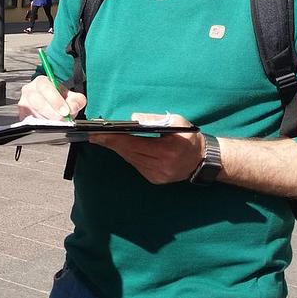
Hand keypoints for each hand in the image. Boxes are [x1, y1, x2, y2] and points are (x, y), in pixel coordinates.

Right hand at [18, 76, 86, 120]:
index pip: (45, 87)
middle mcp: (29, 91)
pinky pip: (29, 122)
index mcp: (41, 81)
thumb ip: (77, 100)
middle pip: (37, 101)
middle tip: (63, 119)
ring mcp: (23, 103)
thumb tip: (72, 107)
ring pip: (33, 113)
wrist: (51, 103)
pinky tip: (48, 123)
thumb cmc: (59, 98)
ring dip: (47, 120)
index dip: (55, 100)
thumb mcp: (71, 96)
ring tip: (57, 121)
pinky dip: (41, 125)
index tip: (65, 111)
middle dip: (52, 113)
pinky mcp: (21, 115)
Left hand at [88, 113, 204, 184]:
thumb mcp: (177, 122)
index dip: (113, 138)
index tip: (97, 133)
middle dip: (110, 143)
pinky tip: (121, 147)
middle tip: (93, 134)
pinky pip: (136, 165)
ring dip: (117, 149)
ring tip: (103, 139)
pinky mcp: (155, 180)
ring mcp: (157, 176)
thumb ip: (154, 119)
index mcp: (166, 151)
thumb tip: (133, 118)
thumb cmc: (190, 137)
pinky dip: (129, 155)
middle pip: (128, 153)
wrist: (203, 160)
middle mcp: (160, 166)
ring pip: (130, 159)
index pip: (132, 144)